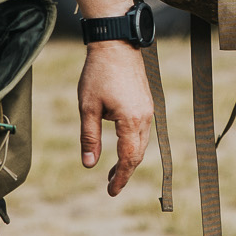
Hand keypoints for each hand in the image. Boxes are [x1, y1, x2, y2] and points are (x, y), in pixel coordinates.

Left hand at [78, 40, 151, 195]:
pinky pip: (142, 131)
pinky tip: (121, 145)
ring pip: (142, 143)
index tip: (111, 192)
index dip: (120, 178)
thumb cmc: (98, 73)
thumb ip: (90, 137)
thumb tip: (89, 164)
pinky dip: (133, 144)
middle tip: (110, 186)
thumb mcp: (88, 107)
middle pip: (138, 154)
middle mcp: (145, 118)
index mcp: (131, 121)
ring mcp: (148, 109)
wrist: (116, 43)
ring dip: (129, 159)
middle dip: (125, 172)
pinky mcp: (146, 102)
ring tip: (113, 170)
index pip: (128, 159)